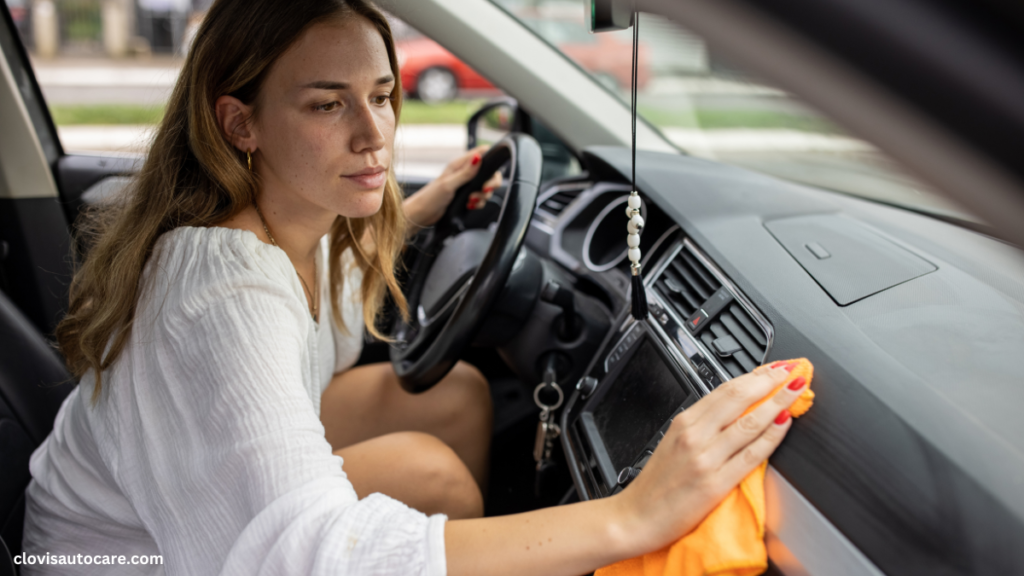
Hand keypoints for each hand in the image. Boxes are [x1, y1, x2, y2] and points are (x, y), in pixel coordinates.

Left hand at [404, 145, 502, 227]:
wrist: (422, 214)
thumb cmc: (430, 198)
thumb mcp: (449, 184)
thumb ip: (465, 173)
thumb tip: (479, 158)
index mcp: (459, 164)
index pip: (482, 153)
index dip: (491, 160)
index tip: (491, 172)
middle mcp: (464, 173)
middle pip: (489, 172)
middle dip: (491, 183)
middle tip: (484, 190)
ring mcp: (466, 185)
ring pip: (485, 187)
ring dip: (483, 196)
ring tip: (471, 200)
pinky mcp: (466, 196)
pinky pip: (480, 198)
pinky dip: (478, 203)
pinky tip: (470, 205)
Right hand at [610, 363, 805, 555]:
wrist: (636, 517)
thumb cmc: (655, 485)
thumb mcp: (672, 443)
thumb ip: (701, 427)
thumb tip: (734, 412)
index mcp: (683, 423)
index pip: (725, 390)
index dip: (754, 375)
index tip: (774, 368)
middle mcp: (694, 435)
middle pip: (739, 398)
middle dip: (770, 380)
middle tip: (792, 370)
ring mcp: (706, 458)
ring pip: (749, 421)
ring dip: (778, 402)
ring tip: (797, 390)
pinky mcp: (716, 482)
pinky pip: (751, 454)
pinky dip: (772, 435)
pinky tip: (785, 424)